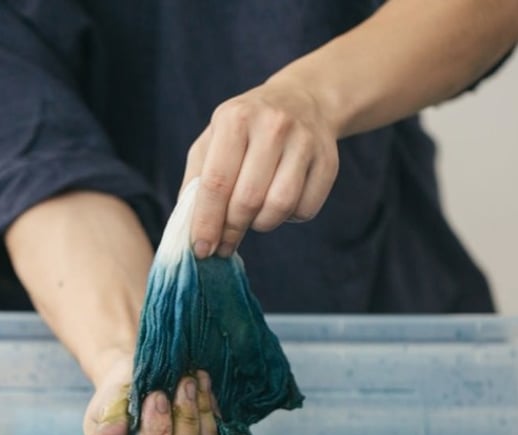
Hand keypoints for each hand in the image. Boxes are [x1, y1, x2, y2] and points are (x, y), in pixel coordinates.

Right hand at [79, 356, 222, 434]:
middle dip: (187, 419)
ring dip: (203, 413)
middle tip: (185, 382)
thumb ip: (106, 429)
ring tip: (194, 380)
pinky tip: (204, 392)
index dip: (159, 433)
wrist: (136, 387)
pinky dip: (214, 417)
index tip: (157, 395)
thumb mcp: (107, 407)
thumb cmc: (117, 397)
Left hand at [181, 78, 339, 258]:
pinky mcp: (328, 161)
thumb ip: (196, 182)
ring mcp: (305, 142)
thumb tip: (189, 231)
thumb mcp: (213, 141)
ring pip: (280, 206)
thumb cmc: (246, 130)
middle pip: (248, 199)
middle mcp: (272, 125)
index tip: (201, 250)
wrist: (302, 101)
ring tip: (254, 217)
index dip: (207, 222)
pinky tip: (280, 203)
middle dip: (232, 229)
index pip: (216, 182)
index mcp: (235, 119)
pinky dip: (289, 218)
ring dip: (262, 224)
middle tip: (225, 242)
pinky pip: (306, 209)